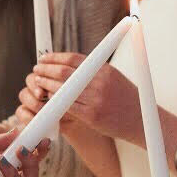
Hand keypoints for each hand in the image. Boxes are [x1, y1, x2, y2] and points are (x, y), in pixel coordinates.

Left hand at [25, 52, 143, 142]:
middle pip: (64, 72)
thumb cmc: (125, 98)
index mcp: (104, 69)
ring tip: (38, 82)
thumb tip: (69, 65)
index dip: (55, 57)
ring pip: (63, 89)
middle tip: (36, 69)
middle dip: (46, 69)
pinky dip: (55, 101)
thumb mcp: (113, 77)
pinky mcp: (92, 115)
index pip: (73, 58)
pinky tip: (48, 99)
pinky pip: (67, 106)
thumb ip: (93, 71)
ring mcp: (95, 99)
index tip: (44, 58)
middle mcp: (100, 82)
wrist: (139, 119)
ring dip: (46, 84)